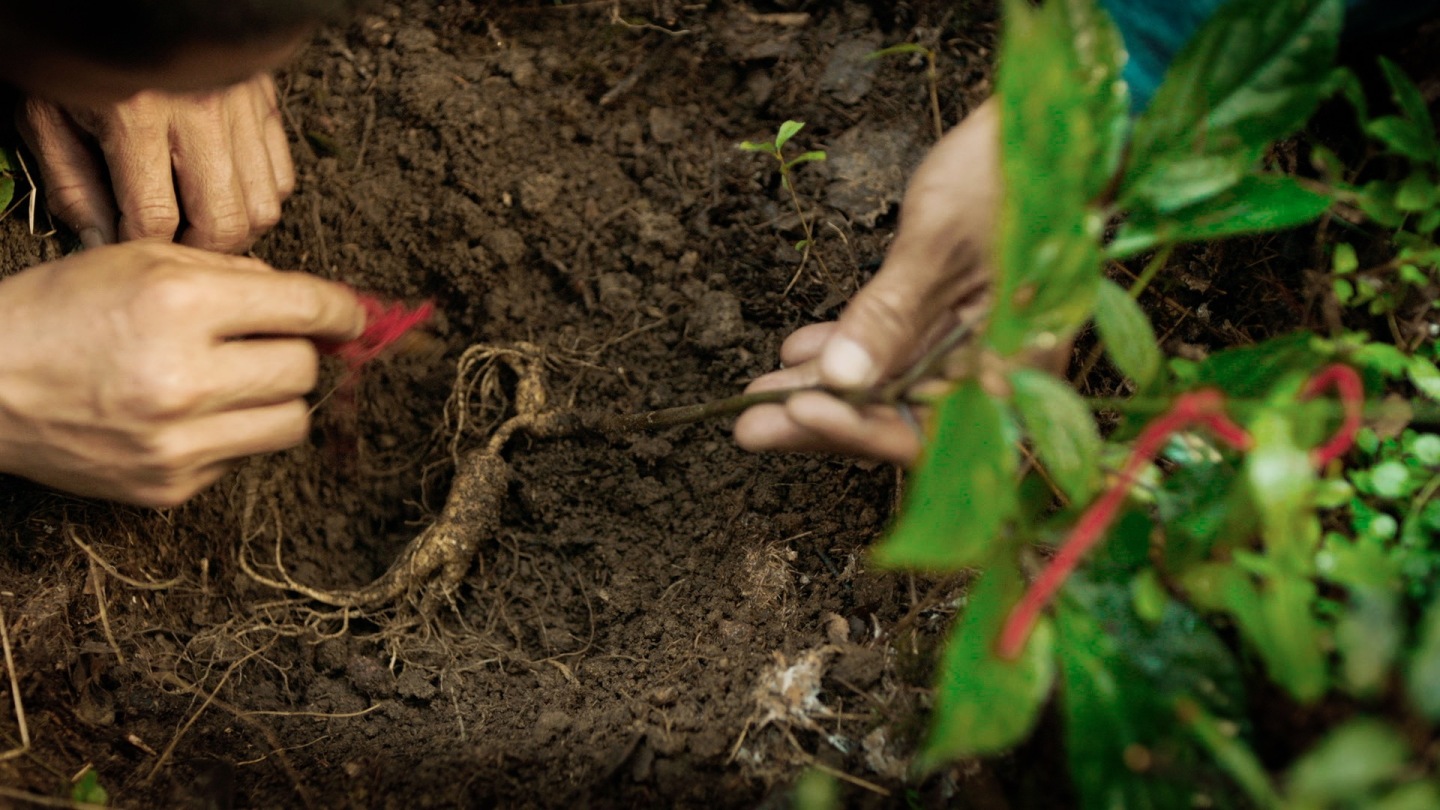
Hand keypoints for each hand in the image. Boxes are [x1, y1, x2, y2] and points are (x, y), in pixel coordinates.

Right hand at [0, 243, 364, 506]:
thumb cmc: (61, 311)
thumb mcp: (142, 261)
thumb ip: (235, 275)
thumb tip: (315, 303)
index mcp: (178, 305)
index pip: (305, 308)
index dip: (342, 311)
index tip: (354, 317)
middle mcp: (182, 378)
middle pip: (303, 370)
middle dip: (297, 351)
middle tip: (265, 342)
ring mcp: (176, 442)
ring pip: (290, 424)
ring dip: (276, 397)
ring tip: (235, 378)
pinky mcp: (168, 487)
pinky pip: (241, 456)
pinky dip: (230, 431)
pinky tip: (186, 412)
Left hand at [17, 73, 294, 252]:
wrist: (129, 2)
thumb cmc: (80, 53)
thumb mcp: (48, 115)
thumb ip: (72, 184)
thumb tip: (102, 240)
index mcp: (136, 114)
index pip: (156, 218)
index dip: (141, 245)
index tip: (127, 244)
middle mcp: (199, 112)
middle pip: (224, 222)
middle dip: (197, 250)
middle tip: (173, 246)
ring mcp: (240, 106)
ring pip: (263, 206)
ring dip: (234, 229)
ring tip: (201, 224)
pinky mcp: (264, 101)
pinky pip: (281, 176)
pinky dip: (258, 197)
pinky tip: (224, 192)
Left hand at [735, 98, 1000, 465]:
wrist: (1045, 121)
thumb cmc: (1008, 172)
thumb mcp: (938, 244)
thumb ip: (890, 316)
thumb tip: (842, 377)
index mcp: (1019, 368)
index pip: (931, 434)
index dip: (859, 430)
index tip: (797, 411)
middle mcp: (1002, 374)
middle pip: (904, 422)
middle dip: (826, 419)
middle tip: (750, 424)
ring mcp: (979, 350)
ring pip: (893, 392)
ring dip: (827, 391)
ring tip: (761, 391)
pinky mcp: (958, 324)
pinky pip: (899, 357)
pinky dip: (851, 354)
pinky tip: (800, 351)